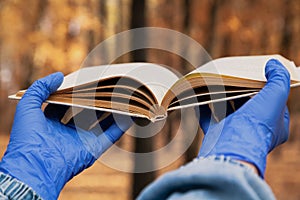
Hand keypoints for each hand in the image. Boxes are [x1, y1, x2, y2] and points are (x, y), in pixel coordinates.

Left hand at [0, 72, 131, 198]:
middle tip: (104, 86)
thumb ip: (40, 88)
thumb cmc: (28, 136)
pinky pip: (111, 135)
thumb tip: (59, 76)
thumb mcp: (27, 106)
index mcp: (49, 124)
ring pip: (100, 123)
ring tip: (120, 95)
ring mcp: (81, 141)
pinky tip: (130, 113)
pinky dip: (122, 125)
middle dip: (94, 100)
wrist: (36, 166)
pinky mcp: (93, 149)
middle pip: (84, 113)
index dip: (72, 93)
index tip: (83, 81)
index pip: (64, 105)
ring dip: (110, 111)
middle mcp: (66, 133)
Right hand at [197, 59, 289, 177]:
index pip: (273, 101)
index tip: (256, 73)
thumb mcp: (275, 97)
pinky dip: (203, 107)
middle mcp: (254, 130)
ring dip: (221, 96)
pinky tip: (199, 96)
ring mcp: (234, 133)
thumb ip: (278, 78)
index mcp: (274, 125)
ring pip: (227, 110)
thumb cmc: (256, 125)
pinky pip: (208, 119)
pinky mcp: (216, 135)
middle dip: (241, 89)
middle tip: (234, 73)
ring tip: (216, 80)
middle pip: (248, 104)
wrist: (231, 150)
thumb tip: (273, 64)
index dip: (266, 86)